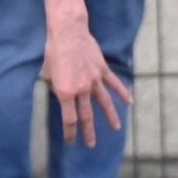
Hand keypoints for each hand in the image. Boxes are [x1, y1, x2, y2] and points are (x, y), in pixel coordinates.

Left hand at [42, 22, 132, 146]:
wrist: (68, 32)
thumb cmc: (53, 51)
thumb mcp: (47, 72)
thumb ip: (51, 86)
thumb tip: (53, 93)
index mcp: (65, 92)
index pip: (69, 119)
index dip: (70, 133)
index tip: (71, 142)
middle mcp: (81, 89)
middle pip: (86, 116)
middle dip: (88, 132)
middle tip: (91, 145)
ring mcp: (94, 80)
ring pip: (104, 103)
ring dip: (111, 117)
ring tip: (116, 129)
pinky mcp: (102, 70)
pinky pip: (114, 84)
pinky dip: (123, 93)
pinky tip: (130, 103)